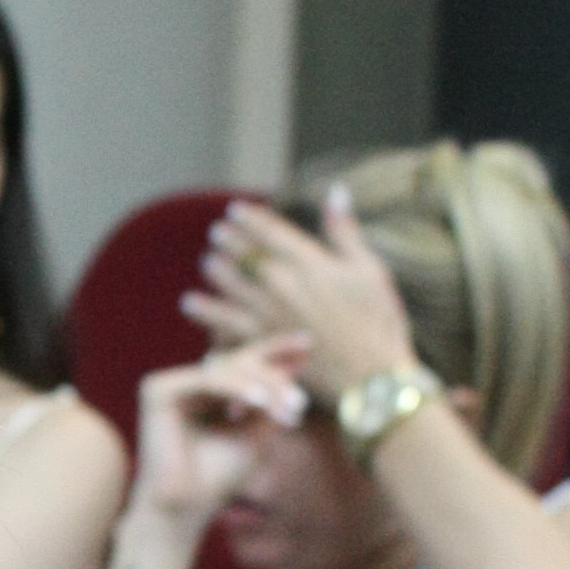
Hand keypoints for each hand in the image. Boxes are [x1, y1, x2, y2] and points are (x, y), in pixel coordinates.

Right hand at [128, 333, 310, 530]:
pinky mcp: (157, 390)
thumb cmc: (216, 479)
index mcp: (206, 393)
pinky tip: (258, 402)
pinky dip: (235, 388)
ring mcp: (170, 385)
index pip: (244, 363)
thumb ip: (270, 400)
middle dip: (274, 377)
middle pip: (238, 362)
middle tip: (300, 401)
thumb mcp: (255, 433)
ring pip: (226, 370)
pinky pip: (206, 380)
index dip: (275, 350)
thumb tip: (294, 362)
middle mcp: (186, 384)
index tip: (309, 344)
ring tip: (289, 408)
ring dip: (262, 387)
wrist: (183, 509)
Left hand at [187, 184, 418, 400]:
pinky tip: (191, 303)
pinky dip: (206, 311)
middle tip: (216, 233)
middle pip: (246, 256)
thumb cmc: (378, 321)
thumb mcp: (369, 269)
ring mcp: (269, 315)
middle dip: (229, 241)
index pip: (271, 232)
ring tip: (207, 263)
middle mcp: (284, 285)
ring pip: (231, 285)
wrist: (371, 378)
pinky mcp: (261, 343)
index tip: (235, 209)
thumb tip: (336, 190)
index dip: (251, 218)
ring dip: (217, 271)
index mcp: (310, 263)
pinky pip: (224, 323)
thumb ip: (344, 231)